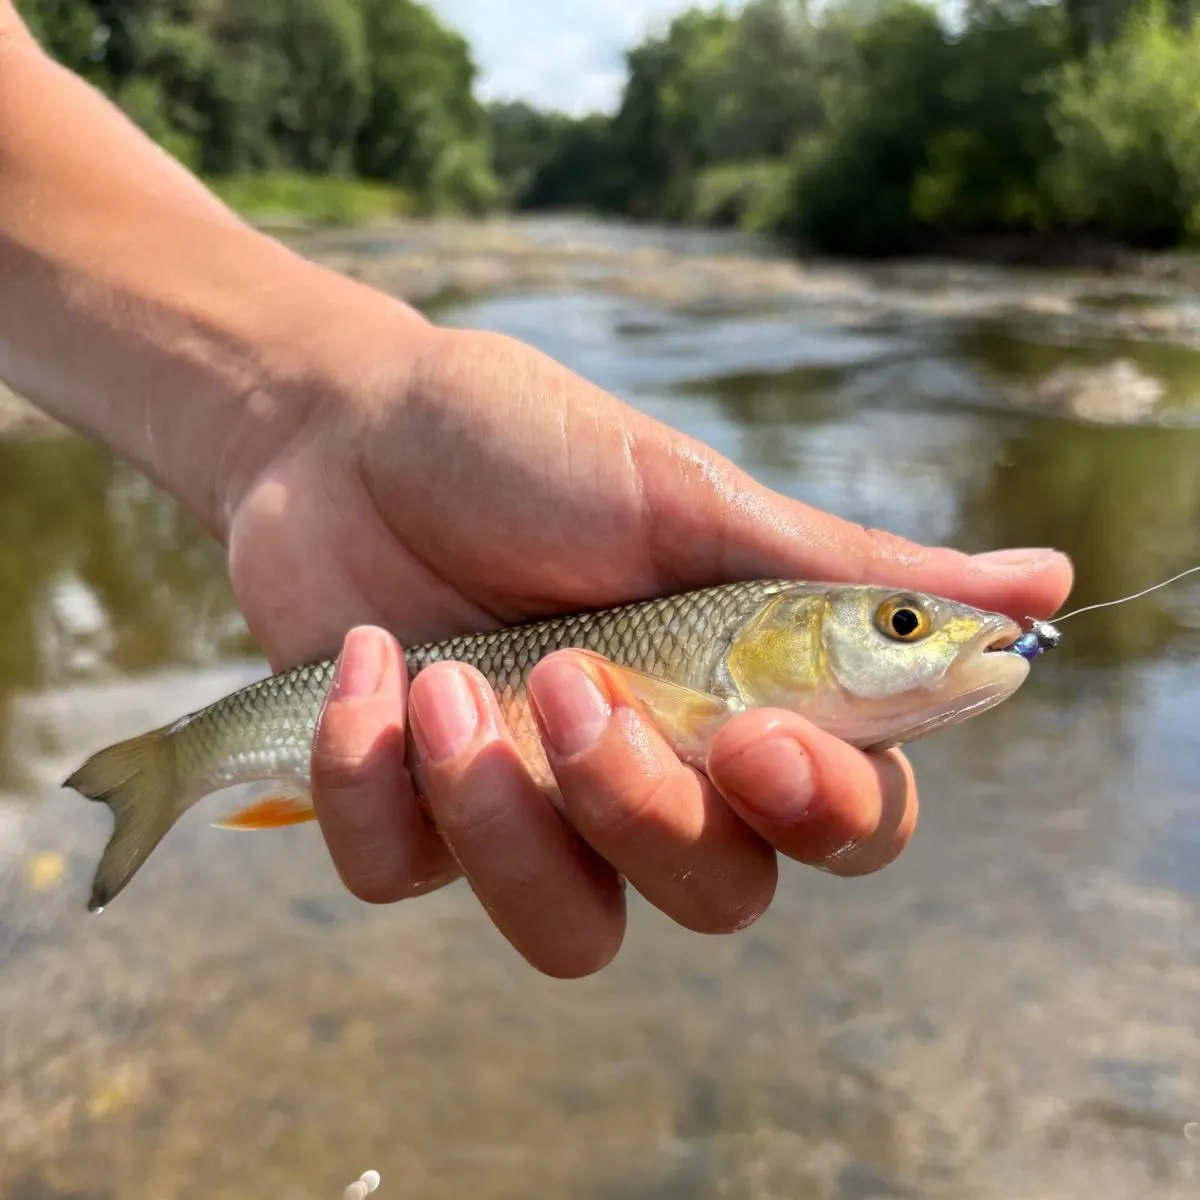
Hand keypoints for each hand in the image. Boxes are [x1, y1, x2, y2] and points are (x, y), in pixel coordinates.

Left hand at [225, 318, 1071, 977]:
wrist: (339, 431)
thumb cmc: (522, 445)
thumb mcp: (683, 492)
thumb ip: (842, 565)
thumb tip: (1046, 590)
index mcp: (744, 693)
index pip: (847, 819)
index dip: (825, 814)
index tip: (755, 737)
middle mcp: (655, 773)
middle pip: (716, 894)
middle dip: (645, 811)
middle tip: (572, 677)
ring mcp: (534, 810)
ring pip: (570, 931)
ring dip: (500, 818)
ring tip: (446, 681)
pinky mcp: (418, 821)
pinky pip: (409, 879)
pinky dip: (375, 780)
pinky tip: (359, 667)